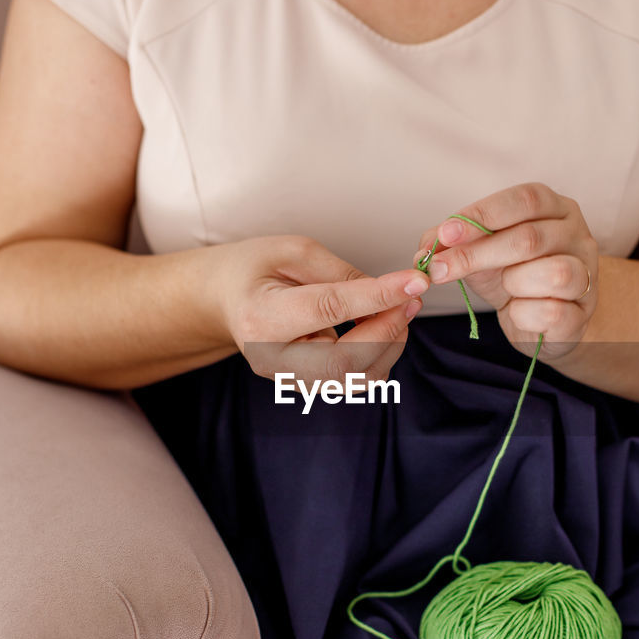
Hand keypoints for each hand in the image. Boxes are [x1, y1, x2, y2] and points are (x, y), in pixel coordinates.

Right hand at [216, 235, 429, 384]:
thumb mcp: (294, 252)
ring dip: (389, 345)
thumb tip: (391, 292)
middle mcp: (271, 359)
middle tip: (411, 299)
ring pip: (356, 379)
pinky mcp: (306, 385)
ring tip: (398, 309)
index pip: (328, 310)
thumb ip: (342, 274)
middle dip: (387, 332)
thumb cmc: (254, 269)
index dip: (377, 296)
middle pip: (344, 363)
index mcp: (260, 318)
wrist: (223, 300)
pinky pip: (354, 380)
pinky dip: (379, 355)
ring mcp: (288, 379)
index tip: (414, 281)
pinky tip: (382, 326)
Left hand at [413, 183, 597, 360]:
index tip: (445, 235)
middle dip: (477, 255)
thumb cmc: (513, 275)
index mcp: (555, 208)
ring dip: (512, 283)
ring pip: (551, 273)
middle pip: (529, 238)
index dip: (483, 214)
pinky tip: (518, 312)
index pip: (524, 199)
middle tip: (439, 270)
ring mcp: (588, 273)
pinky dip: (523, 315)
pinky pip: (552, 312)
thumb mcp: (480, 252)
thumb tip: (425, 249)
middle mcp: (578, 234)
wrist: (545, 321)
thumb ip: (451, 243)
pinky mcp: (584, 312)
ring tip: (505, 289)